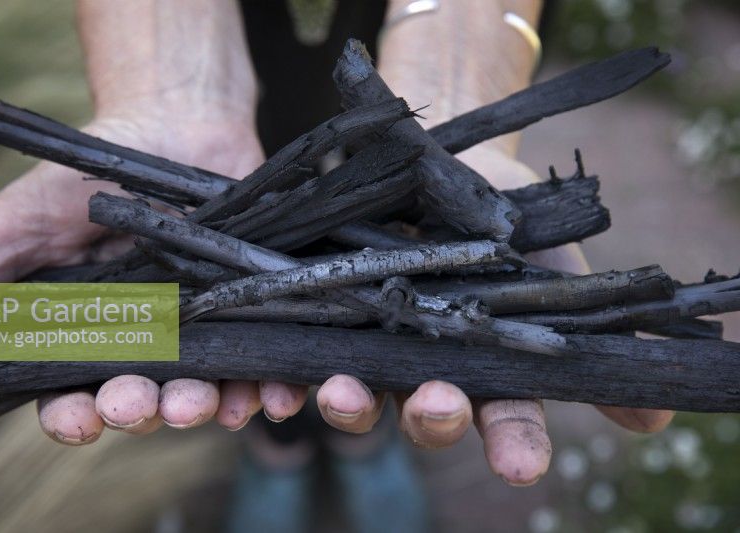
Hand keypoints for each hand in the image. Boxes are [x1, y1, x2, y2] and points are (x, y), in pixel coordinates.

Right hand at [0, 109, 296, 442]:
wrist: (171, 125)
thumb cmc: (89, 176)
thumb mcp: (22, 219)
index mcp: (89, 335)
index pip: (75, 396)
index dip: (74, 417)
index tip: (78, 419)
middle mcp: (147, 345)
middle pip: (143, 403)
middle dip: (140, 411)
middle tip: (138, 403)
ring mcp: (202, 330)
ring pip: (203, 392)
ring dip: (202, 408)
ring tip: (204, 404)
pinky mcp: (251, 312)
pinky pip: (263, 363)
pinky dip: (268, 388)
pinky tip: (272, 397)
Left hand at [314, 145, 673, 485]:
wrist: (449, 169)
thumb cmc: (510, 229)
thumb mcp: (557, 272)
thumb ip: (588, 337)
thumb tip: (653, 422)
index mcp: (483, 370)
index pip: (505, 418)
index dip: (515, 442)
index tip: (523, 464)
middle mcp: (423, 370)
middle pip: (424, 413)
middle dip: (431, 416)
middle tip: (436, 403)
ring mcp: (371, 345)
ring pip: (356, 394)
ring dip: (347, 404)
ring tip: (339, 394)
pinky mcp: (321, 314)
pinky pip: (295, 354)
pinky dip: (280, 376)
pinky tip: (269, 387)